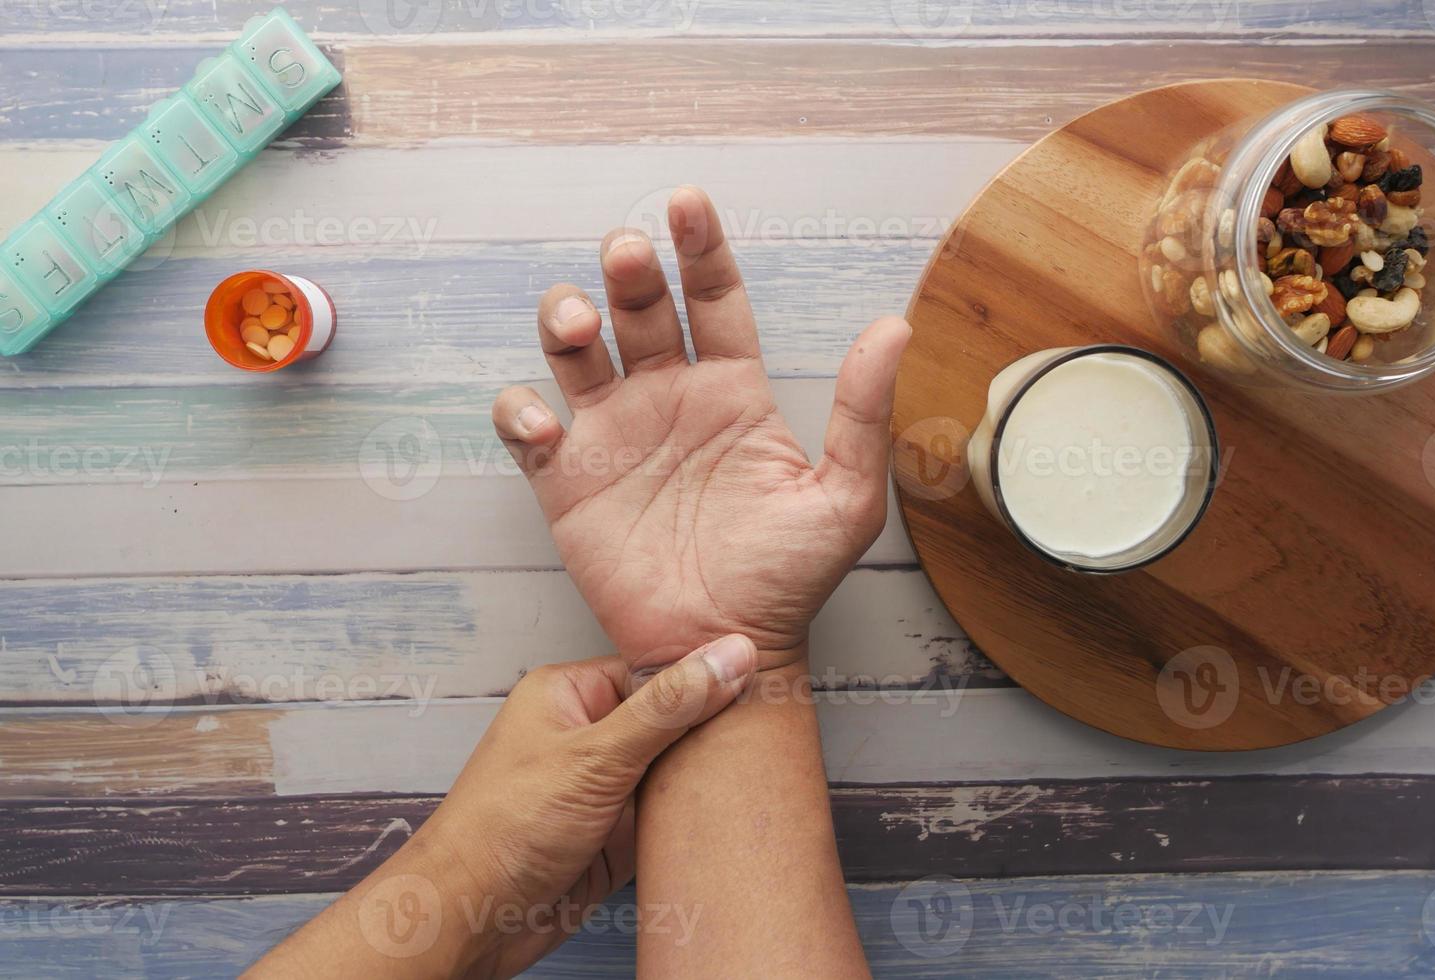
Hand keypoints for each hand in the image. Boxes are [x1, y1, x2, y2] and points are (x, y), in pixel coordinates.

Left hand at [246, 634, 756, 979]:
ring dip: (701, 780)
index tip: (760, 676)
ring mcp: (600, 787)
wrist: (471, 916)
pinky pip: (665, 817)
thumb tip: (728, 655)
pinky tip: (725, 816)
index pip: (653, 670)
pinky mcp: (611, 835)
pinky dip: (690, 821)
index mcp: (569, 693)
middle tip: (767, 727)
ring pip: (671, 771)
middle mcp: (585, 735)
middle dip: (709, 731)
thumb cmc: (504, 828)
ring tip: (754, 773)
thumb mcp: (597, 755)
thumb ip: (669, 707)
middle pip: (668, 720)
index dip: (704, 676)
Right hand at [493, 186, 910, 670]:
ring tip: (579, 324)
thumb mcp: (844, 499)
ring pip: (573, 349)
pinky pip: (526, 428)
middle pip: (637, 308)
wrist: (726, 646)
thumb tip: (894, 325)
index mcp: (732, 391)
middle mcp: (668, 399)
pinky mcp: (566, 481)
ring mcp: (613, 435)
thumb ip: (863, 412)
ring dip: (565, 319)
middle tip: (626, 255)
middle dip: (627, 270)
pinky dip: (521, 413)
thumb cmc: (789, 579)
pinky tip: (546, 424)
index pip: (714, 299)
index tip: (687, 203)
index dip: (700, 248)